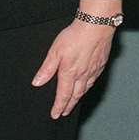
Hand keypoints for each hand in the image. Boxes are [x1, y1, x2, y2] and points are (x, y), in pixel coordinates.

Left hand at [31, 0, 118, 117]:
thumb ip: (47, 69)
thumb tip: (37, 82)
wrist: (96, 25)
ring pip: (85, 89)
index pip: (63, 95)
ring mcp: (93, 70)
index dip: (58, 106)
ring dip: (79, 97)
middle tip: (65, 113)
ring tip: (74, 101)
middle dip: (69, 105)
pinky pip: (94, 80)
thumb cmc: (76, 36)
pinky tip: (87, 84)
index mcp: (69, 73)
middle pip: (75, 95)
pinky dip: (88, 86)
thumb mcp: (55, 51)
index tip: (55, 114)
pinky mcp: (101, 64)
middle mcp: (82, 75)